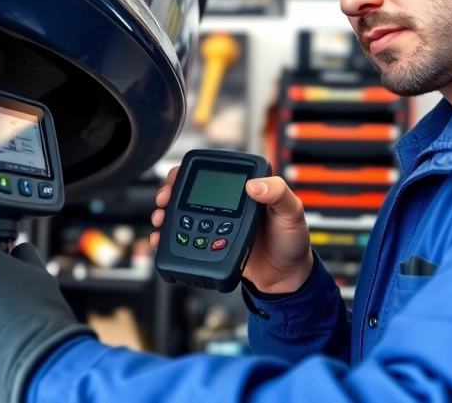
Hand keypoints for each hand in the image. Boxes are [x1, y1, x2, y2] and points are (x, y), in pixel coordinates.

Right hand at [150, 167, 312, 293]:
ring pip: (183, 214)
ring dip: (166, 215)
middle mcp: (227, 204)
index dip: (189, 174)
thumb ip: (278, 194)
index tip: (176, 180)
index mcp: (245, 188)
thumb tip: (254, 185)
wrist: (286, 278)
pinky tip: (162, 240)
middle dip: (170, 193)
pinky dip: (171, 239)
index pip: (212, 173)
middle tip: (163, 201)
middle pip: (190, 192)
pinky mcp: (211, 244)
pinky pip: (187, 239)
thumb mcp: (292, 212)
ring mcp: (216, 224)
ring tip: (160, 221)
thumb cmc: (292, 241)